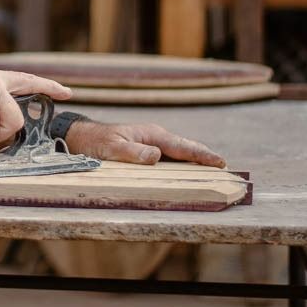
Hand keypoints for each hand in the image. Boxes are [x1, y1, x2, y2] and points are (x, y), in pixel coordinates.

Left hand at [65, 120, 224, 167]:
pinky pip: (169, 157)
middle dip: (205, 157)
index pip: (183, 146)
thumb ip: (133, 152)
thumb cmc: (96, 142)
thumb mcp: (112, 148)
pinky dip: (181, 163)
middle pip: (186, 148)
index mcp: (152, 134)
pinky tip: (186, 172)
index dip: (202, 155)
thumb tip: (156, 156)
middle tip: (225, 168)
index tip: (221, 163)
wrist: (81, 137)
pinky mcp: (146, 150)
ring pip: (179, 153)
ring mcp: (151, 143)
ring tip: (212, 171)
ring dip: (195, 160)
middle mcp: (155, 137)